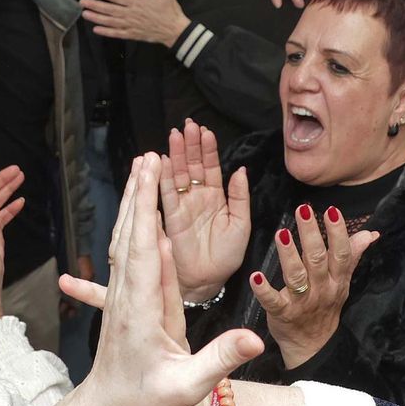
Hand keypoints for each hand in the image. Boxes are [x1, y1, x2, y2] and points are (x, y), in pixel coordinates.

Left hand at [58, 154, 263, 405]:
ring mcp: (122, 297)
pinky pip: (128, 254)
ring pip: (124, 240)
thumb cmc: (145, 403)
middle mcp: (126, 297)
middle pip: (130, 233)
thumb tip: (256, 338)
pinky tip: (141, 216)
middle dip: (138, 192)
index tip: (149, 175)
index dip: (146, 208)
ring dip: (133, 203)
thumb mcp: (187, 387)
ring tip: (140, 171)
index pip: (143, 249)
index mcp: (140, 310)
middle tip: (148, 156)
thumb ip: (221, 360)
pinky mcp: (124, 300)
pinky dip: (134, 226)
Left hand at [80, 0, 189, 46]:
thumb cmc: (170, 10)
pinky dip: (106, 32)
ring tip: (85, 14)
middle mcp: (131, 14)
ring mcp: (131, 25)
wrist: (175, 30)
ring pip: (110, 22)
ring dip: (96, 18)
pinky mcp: (133, 34)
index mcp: (137, 2)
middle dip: (94, 5)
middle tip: (82, 2)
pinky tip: (96, 30)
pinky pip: (117, 34)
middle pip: (108, 9)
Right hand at [158, 120, 251, 302]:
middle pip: (192, 165)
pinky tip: (163, 161)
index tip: (205, 131)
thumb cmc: (226, 255)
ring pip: (179, 174)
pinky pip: (167, 192)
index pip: (211, 167)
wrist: (209, 279)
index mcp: (217, 196)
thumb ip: (240, 196)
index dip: (208, 149)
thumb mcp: (241, 223)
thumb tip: (241, 170)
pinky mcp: (171, 215)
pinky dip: (164, 177)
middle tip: (187, 125)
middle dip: (190, 145)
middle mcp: (198, 197)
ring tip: (175, 136)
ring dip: (176, 155)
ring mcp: (183, 205)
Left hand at [250, 205, 376, 368]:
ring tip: (282, 234)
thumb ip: (352, 255)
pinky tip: (256, 276)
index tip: (332, 211)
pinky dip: (264, 290)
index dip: (338, 232)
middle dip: (311, 234)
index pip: (341, 253)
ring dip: (289, 255)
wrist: (312, 345)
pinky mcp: (282, 314)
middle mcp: (322, 289)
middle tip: (303, 209)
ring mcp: (302, 302)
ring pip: (296, 276)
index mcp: (336, 279)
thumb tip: (370, 233)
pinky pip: (273, 301)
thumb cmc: (326, 306)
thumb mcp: (343, 282)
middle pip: (318, 259)